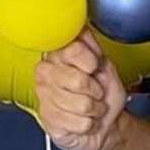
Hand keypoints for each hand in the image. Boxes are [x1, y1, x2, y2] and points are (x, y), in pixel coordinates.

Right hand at [34, 31, 127, 149]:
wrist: (106, 122)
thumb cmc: (104, 93)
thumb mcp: (105, 65)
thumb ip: (92, 46)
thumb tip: (80, 25)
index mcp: (59, 56)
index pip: (72, 50)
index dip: (90, 61)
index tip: (94, 67)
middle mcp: (47, 73)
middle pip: (78, 80)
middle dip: (96, 90)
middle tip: (95, 92)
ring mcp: (44, 96)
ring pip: (81, 104)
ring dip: (95, 108)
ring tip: (91, 106)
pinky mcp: (47, 118)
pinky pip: (79, 122)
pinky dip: (89, 123)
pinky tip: (83, 118)